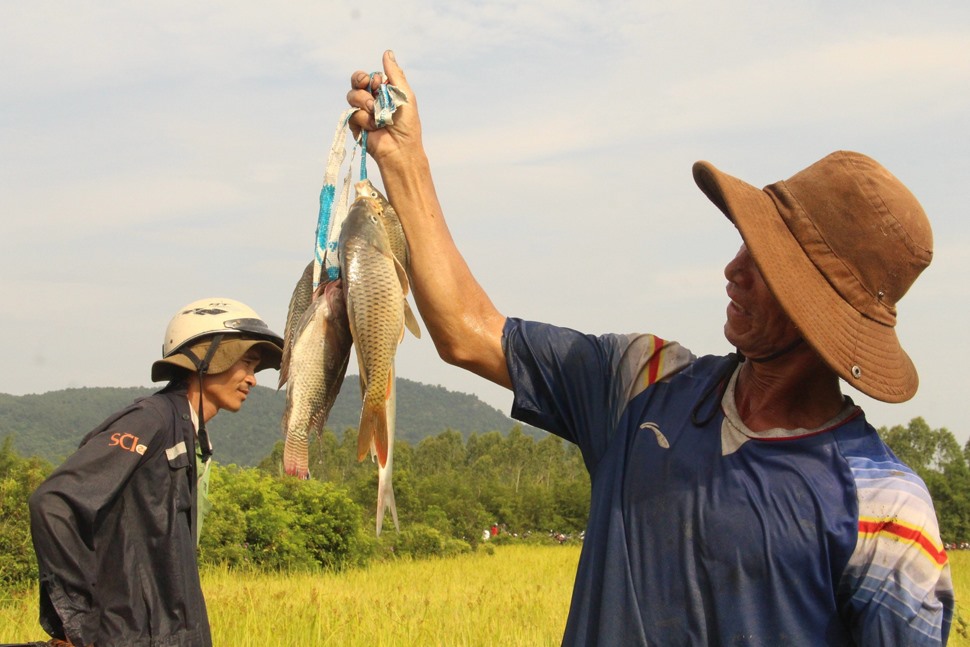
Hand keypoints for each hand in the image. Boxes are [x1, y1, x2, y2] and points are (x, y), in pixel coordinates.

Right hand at [346, 50, 423, 169]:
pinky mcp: (355, 125)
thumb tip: (387, 52)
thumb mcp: (404, 94)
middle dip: (360, 80)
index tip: (378, 84)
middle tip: (368, 86)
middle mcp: (371, 100)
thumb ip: (394, 73)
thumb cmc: (406, 124)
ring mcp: (362, 112)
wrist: (400, 148)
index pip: (369, 76)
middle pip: (356, 81)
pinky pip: (352, 113)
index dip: (371, 78)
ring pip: (352, 96)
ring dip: (364, 102)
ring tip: (377, 115)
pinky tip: (374, 127)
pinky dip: (364, 119)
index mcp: (383, 92)